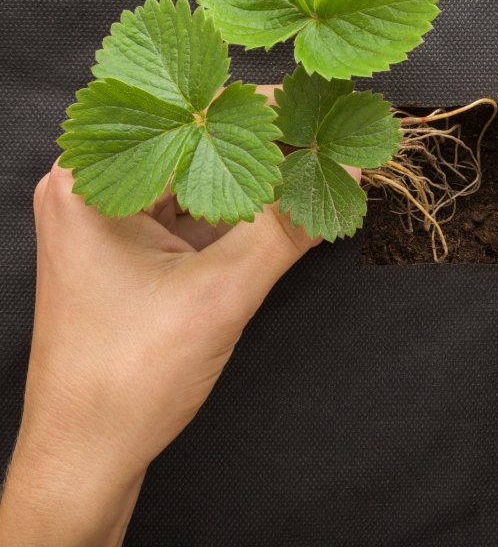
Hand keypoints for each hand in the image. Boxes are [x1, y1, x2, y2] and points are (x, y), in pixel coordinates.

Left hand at [0, 86, 340, 546]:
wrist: (88, 457)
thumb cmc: (127, 379)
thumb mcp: (220, 294)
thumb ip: (287, 228)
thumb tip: (347, 171)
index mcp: (93, 181)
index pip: (192, 119)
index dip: (263, 110)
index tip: (321, 103)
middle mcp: (100, 188)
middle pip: (200, 147)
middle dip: (269, 146)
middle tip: (332, 133)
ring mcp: (119, 220)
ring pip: (206, 181)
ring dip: (262, 181)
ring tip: (322, 162)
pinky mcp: (139, 248)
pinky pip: (202, 215)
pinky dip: (246, 214)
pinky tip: (292, 205)